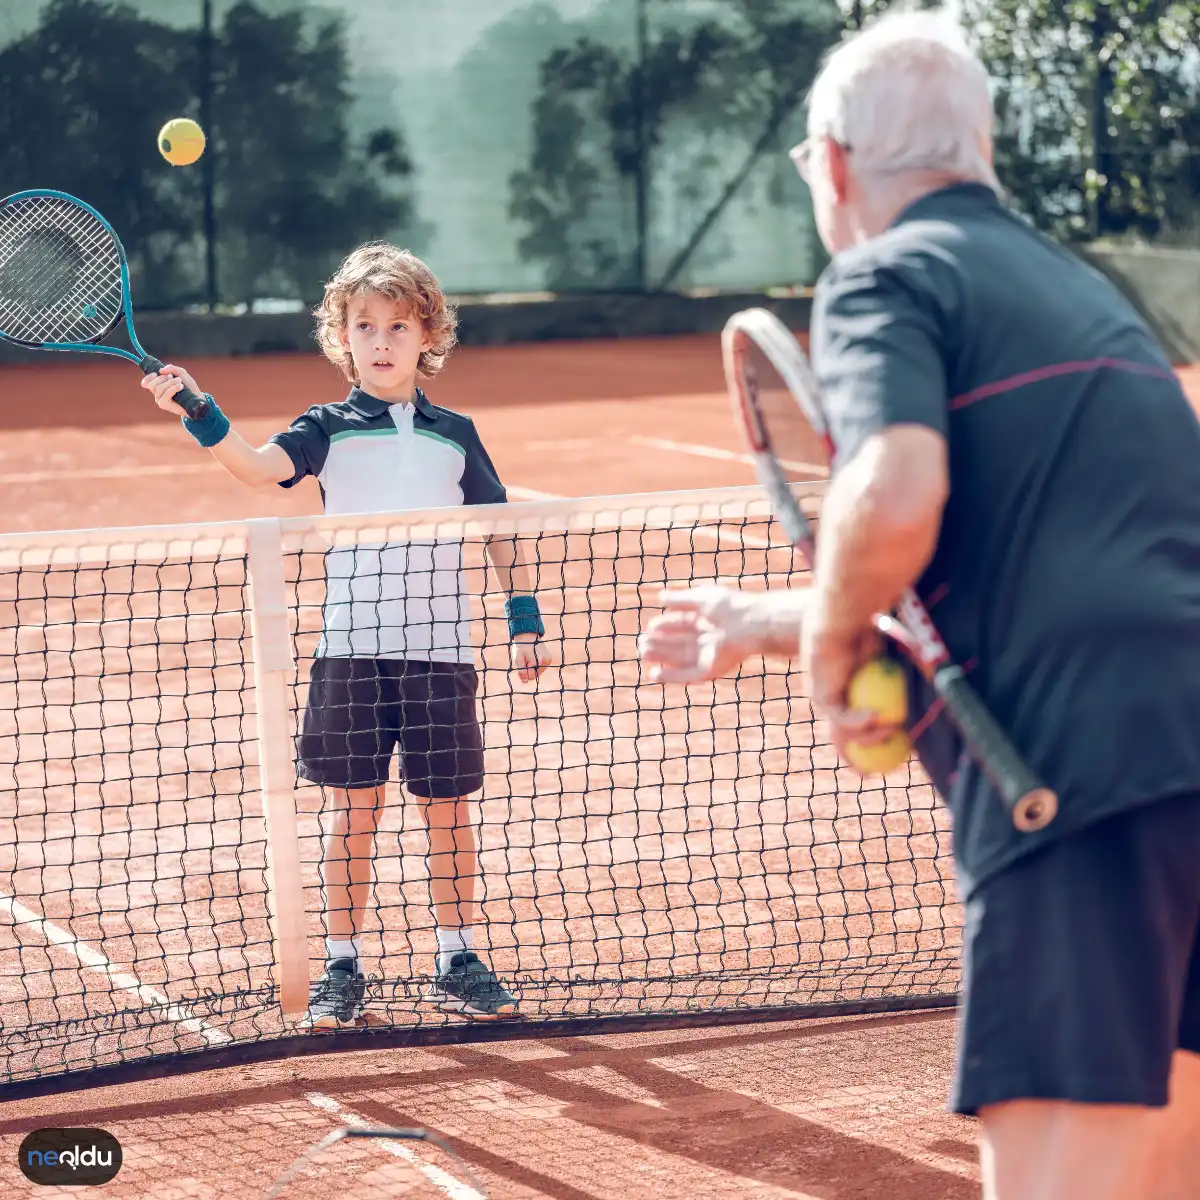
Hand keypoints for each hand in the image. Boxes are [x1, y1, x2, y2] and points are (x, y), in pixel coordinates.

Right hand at [141, 363, 201, 414]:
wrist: (197, 398)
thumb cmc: (189, 387)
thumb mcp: (181, 373)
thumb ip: (172, 369)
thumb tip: (161, 370)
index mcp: (158, 385)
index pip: (145, 383)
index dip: (148, 377)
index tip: (156, 373)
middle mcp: (157, 393)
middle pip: (151, 384)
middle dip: (162, 378)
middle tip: (175, 378)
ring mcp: (160, 399)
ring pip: (159, 388)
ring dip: (171, 382)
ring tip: (180, 382)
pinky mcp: (164, 404)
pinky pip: (164, 395)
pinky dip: (173, 388)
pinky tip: (180, 387)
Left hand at [510, 633, 551, 682]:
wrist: (528, 636)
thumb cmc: (521, 648)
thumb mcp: (518, 659)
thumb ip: (521, 671)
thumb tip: (525, 682)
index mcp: (538, 660)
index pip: (531, 676)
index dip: (524, 672)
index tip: (522, 663)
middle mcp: (546, 661)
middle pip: (535, 675)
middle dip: (528, 670)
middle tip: (525, 660)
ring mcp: (548, 661)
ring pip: (538, 673)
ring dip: (532, 668)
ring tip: (529, 658)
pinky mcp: (549, 660)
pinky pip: (540, 669)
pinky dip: (536, 666)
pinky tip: (533, 658)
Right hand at [637, 586, 766, 683]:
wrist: (750, 625)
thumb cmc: (729, 607)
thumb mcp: (701, 598)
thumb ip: (680, 599)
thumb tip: (660, 596)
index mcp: (707, 619)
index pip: (681, 623)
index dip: (665, 625)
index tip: (650, 626)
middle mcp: (707, 638)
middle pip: (678, 642)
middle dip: (659, 642)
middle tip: (641, 642)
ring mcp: (708, 655)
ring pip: (679, 658)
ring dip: (660, 657)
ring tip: (642, 653)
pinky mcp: (710, 670)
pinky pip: (686, 675)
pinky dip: (670, 676)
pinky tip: (654, 674)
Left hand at [801, 612, 900, 759]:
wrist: (844, 616)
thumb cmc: (870, 628)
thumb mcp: (889, 657)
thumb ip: (901, 679)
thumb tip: (934, 692)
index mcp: (845, 688)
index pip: (854, 720)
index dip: (870, 738)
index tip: (892, 749)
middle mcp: (831, 695)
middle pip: (844, 737)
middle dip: (860, 758)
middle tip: (882, 767)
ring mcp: (824, 697)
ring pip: (846, 730)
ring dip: (871, 736)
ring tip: (891, 732)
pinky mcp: (821, 696)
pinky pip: (843, 717)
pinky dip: (861, 721)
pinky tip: (878, 719)